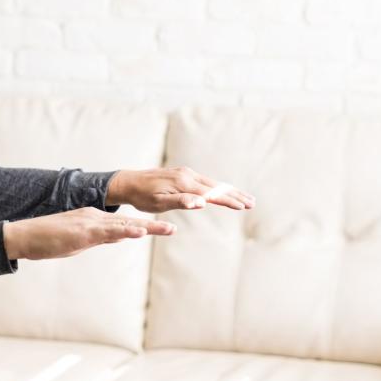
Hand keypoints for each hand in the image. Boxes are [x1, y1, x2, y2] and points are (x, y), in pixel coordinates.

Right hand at [2, 208, 174, 260]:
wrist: (24, 235)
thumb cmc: (46, 240)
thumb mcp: (77, 242)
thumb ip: (98, 239)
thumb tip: (117, 239)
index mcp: (93, 219)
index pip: (123, 224)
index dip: (144, 227)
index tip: (162, 228)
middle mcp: (95, 217)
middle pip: (129, 222)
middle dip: (153, 226)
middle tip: (173, 228)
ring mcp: (89, 223)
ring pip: (124, 225)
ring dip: (147, 228)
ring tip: (168, 229)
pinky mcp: (83, 231)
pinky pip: (108, 232)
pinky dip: (126, 232)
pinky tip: (139, 233)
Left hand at [107, 166, 255, 213]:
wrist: (128, 183)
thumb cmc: (142, 197)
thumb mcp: (159, 203)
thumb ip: (181, 202)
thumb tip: (202, 203)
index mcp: (185, 183)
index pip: (212, 193)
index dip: (229, 200)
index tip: (244, 206)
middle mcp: (188, 175)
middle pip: (217, 186)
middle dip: (235, 194)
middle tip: (252, 202)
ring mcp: (186, 173)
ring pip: (213, 183)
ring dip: (229, 190)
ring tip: (243, 198)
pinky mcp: (183, 174)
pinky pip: (205, 181)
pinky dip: (218, 187)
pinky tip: (222, 191)